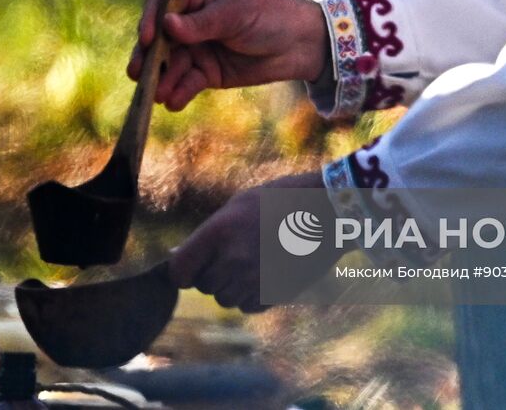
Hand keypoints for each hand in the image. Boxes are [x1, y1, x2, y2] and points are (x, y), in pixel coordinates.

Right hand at [128, 0, 328, 110]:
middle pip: (160, 38)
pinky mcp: (207, 73)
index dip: (150, 20)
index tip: (149, 38)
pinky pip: (187, 83)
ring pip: (171, 64)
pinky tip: (174, 102)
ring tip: (158, 94)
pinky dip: (179, 92)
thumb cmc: (270, 16)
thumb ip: (201, 24)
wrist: (301, 45)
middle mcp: (192, 22)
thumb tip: (166, 25)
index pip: (163, 4)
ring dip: (162, 79)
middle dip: (148, 56)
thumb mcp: (236, 15)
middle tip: (138, 73)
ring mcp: (198, 48)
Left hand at [167, 171, 336, 312]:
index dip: (182, 270)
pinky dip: (251, 296)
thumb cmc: (282, 199)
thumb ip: (209, 233)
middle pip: (204, 286)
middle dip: (211, 274)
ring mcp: (255, 280)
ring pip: (225, 299)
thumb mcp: (240, 204)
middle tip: (232, 253)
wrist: (329, 211)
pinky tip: (266, 272)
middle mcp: (233, 260)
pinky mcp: (275, 294)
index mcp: (219, 232)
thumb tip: (176, 257)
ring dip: (231, 286)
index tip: (190, 266)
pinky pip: (248, 306)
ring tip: (252, 260)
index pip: (179, 270)